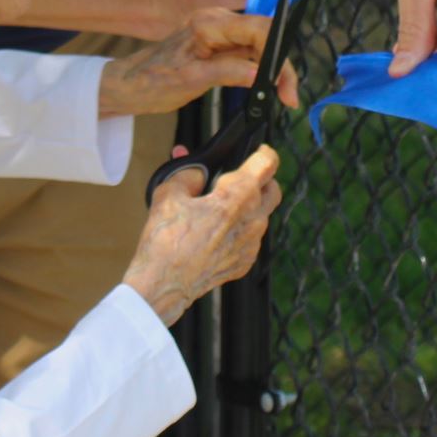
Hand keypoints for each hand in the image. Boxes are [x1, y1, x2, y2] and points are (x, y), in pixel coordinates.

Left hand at [98, 11, 302, 117]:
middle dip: (281, 65)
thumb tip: (260, 74)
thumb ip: (227, 72)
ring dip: (274, 69)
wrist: (129, 85)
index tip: (284, 85)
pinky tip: (267, 87)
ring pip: (261, 45)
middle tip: (289, 96)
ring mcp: (219, 30)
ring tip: (282, 95)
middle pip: (265, 35)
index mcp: (209, 23)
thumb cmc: (151, 81)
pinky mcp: (220, 43)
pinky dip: (262, 70)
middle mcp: (217, 20)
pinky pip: (250, 52)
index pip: (259, 29)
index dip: (277, 55)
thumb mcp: (190, 81)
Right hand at [124, 144, 281, 324]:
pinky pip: (251, 239)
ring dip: (248, 208)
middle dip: (261, 180)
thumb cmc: (166, 242)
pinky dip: (239, 231)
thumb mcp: (169, 194)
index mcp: (238, 197)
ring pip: (262, 216)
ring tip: (219, 209)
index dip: (263, 152)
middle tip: (239, 179)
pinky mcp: (245, 263)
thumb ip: (188, 174)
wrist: (163, 285)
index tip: (258, 151)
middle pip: (273, 190)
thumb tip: (195, 169)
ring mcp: (251, 244)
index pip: (267, 163)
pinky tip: (215, 233)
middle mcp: (253, 221)